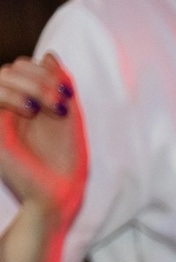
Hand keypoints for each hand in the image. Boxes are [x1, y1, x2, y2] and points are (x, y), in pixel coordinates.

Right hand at [0, 56, 81, 221]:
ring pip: (1, 77)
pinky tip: (32, 110)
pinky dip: (11, 95)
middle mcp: (8, 105)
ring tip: (55, 107)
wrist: (60, 192)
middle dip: (41, 78)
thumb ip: (59, 85)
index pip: (23, 67)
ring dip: (32, 85)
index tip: (69, 92)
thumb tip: (49, 55)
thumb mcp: (68, 116)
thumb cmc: (66, 160)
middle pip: (13, 68)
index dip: (44, 71)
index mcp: (25, 100)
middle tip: (64, 101)